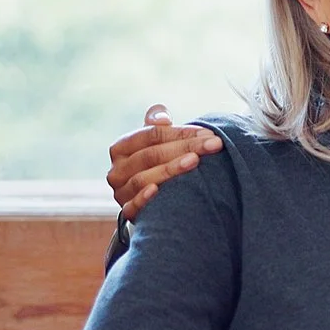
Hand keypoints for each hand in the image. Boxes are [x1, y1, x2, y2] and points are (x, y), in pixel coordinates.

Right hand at [105, 104, 220, 218]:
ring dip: (170, 169)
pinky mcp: (127, 212)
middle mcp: (117, 170)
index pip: (151, 134)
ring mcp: (121, 192)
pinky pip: (132, 206)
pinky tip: (157, 189)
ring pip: (143, 178)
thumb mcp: (154, 142)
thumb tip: (162, 117)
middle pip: (150, 155)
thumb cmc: (156, 163)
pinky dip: (143, 198)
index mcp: (121, 147)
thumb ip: (157, 124)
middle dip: (185, 147)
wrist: (152, 202)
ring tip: (195, 161)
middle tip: (213, 145)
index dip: (180, 132)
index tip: (208, 133)